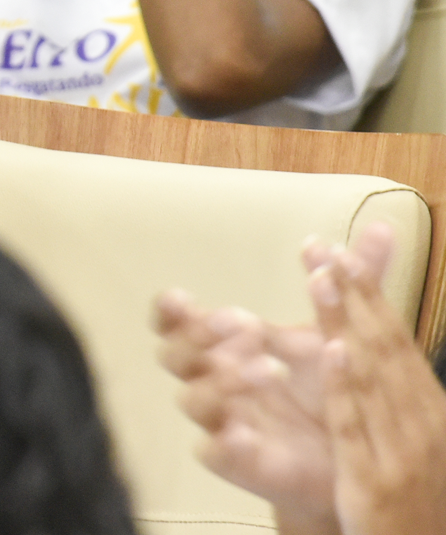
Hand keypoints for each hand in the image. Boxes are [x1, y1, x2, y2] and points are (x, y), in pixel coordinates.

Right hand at [156, 290, 336, 524]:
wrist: (354, 455)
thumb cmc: (335, 388)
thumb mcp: (347, 330)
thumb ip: (356, 284)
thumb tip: (384, 227)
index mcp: (229, 343)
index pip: (178, 321)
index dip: (171, 311)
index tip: (182, 298)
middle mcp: (218, 378)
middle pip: (174, 354)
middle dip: (198, 337)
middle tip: (243, 326)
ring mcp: (224, 419)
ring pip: (192, 398)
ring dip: (219, 380)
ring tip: (263, 370)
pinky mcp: (237, 460)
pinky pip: (213, 451)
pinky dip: (223, 440)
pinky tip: (244, 430)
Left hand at [308, 227, 445, 534]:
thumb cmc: (414, 501)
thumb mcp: (410, 441)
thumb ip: (390, 392)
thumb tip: (363, 343)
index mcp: (429, 411)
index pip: (394, 341)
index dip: (367, 294)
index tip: (338, 251)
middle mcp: (421, 424)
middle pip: (382, 348)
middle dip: (353, 295)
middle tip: (323, 249)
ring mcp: (401, 451)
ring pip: (370, 376)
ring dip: (345, 323)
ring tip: (322, 279)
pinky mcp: (374, 480)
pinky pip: (357, 427)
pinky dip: (346, 388)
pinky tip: (331, 351)